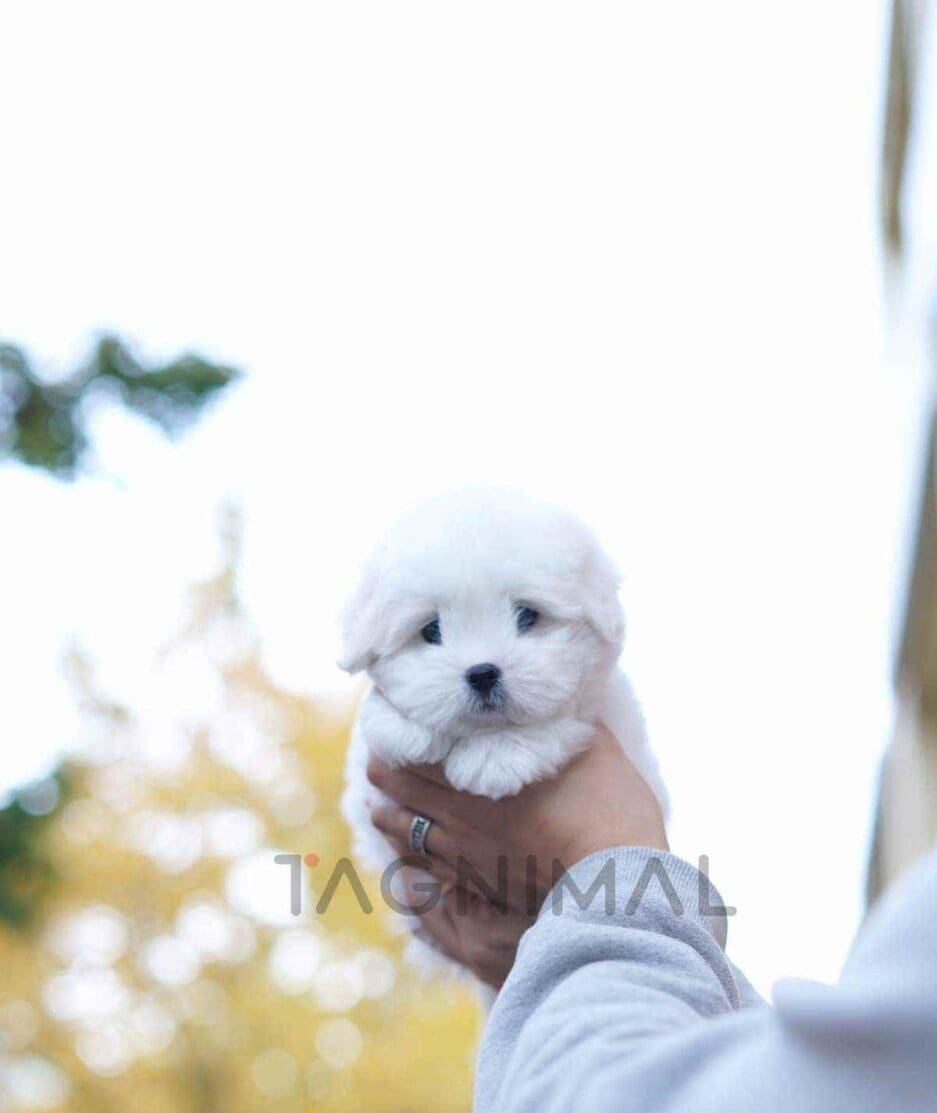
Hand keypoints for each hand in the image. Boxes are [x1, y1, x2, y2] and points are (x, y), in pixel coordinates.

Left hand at [369, 725, 667, 986]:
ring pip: (405, 830)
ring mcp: (464, 854)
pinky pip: (425, 869)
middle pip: (400, 787)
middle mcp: (461, 814)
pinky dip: (409, 855)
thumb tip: (573, 691)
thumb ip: (573, 720)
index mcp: (480, 774)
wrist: (615, 887)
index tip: (391, 717)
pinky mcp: (476, 887)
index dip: (399, 733)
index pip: (419, 749)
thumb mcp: (596, 748)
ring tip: (377, 804)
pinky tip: (406, 855)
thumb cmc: (609, 809)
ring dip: (388, 813)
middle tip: (376, 756)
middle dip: (384, 770)